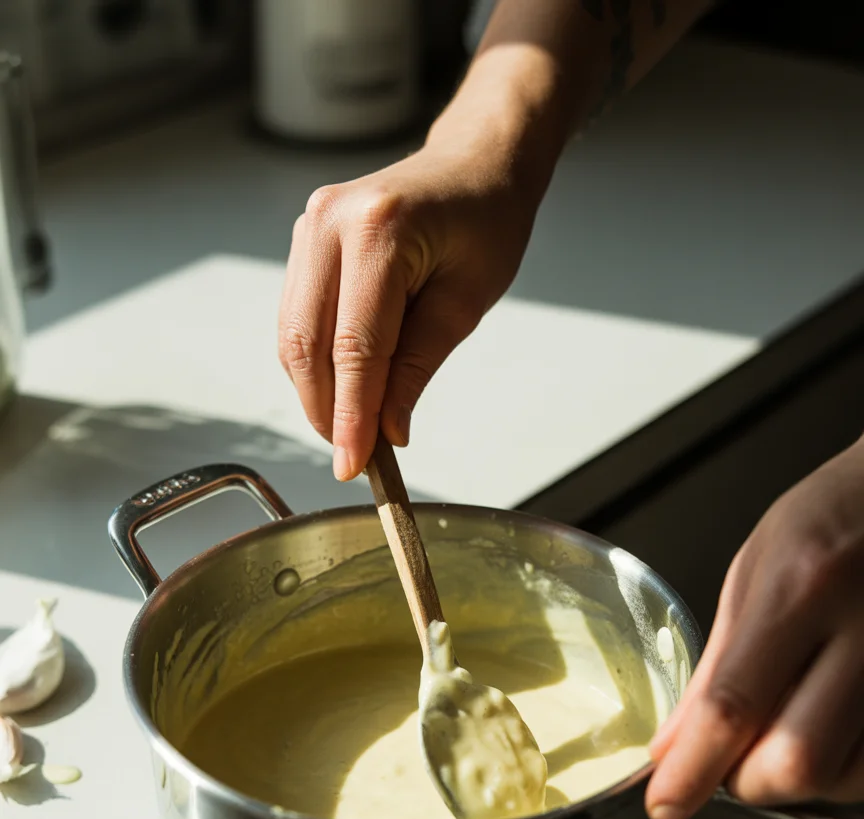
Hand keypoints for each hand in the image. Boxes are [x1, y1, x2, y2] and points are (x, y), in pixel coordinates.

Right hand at [278, 144, 538, 479]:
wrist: (474, 163)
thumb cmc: (486, 221)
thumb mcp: (466, 302)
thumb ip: (419, 366)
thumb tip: (387, 430)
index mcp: (381, 230)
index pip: (356, 346)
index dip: (351, 414)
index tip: (355, 464)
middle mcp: (331, 222)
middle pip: (308, 343)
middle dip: (326, 410)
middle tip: (352, 457)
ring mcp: (310, 226)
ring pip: (293, 335)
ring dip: (316, 392)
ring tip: (349, 429)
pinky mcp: (305, 239)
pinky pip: (297, 317)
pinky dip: (315, 362)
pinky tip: (342, 388)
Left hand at [647, 435, 863, 818]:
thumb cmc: (839, 515)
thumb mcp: (758, 567)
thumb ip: (718, 662)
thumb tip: (673, 743)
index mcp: (803, 586)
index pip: (733, 705)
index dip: (692, 769)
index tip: (666, 801)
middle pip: (797, 760)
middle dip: (750, 782)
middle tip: (730, 759)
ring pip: (846, 777)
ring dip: (800, 779)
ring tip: (786, 727)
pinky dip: (845, 768)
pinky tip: (828, 725)